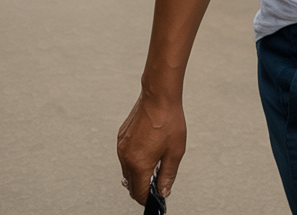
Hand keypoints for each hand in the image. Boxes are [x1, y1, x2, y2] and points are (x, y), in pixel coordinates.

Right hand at [117, 91, 185, 205]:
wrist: (159, 96)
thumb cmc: (169, 121)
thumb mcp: (175, 152)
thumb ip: (168, 175)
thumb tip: (163, 192)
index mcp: (139, 164)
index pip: (139, 193)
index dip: (148, 199)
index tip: (156, 199)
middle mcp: (125, 157)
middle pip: (131, 184)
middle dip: (143, 186)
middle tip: (158, 181)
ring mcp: (121, 147)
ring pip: (127, 170)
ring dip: (139, 172)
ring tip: (156, 161)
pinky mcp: (120, 137)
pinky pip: (125, 156)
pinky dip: (135, 159)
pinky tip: (148, 148)